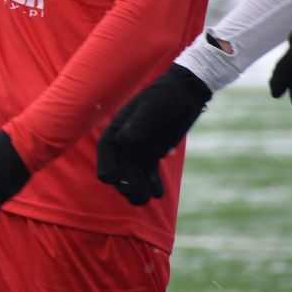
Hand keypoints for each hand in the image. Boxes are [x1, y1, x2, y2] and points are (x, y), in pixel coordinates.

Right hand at [97, 64, 211, 205]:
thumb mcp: (152, 106)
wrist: (186, 93)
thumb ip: (138, 123)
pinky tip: (158, 193)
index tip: (108, 179)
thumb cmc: (165, 95)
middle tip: (132, 193)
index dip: (105, 164)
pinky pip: (149, 173)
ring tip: (146, 198)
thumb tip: (121, 141)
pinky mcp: (153, 154)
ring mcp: (139, 148)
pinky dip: (152, 184)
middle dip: (124, 182)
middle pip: (119, 166)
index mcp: (119, 127)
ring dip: (137, 187)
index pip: (107, 149)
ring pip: (133, 173)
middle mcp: (126, 140)